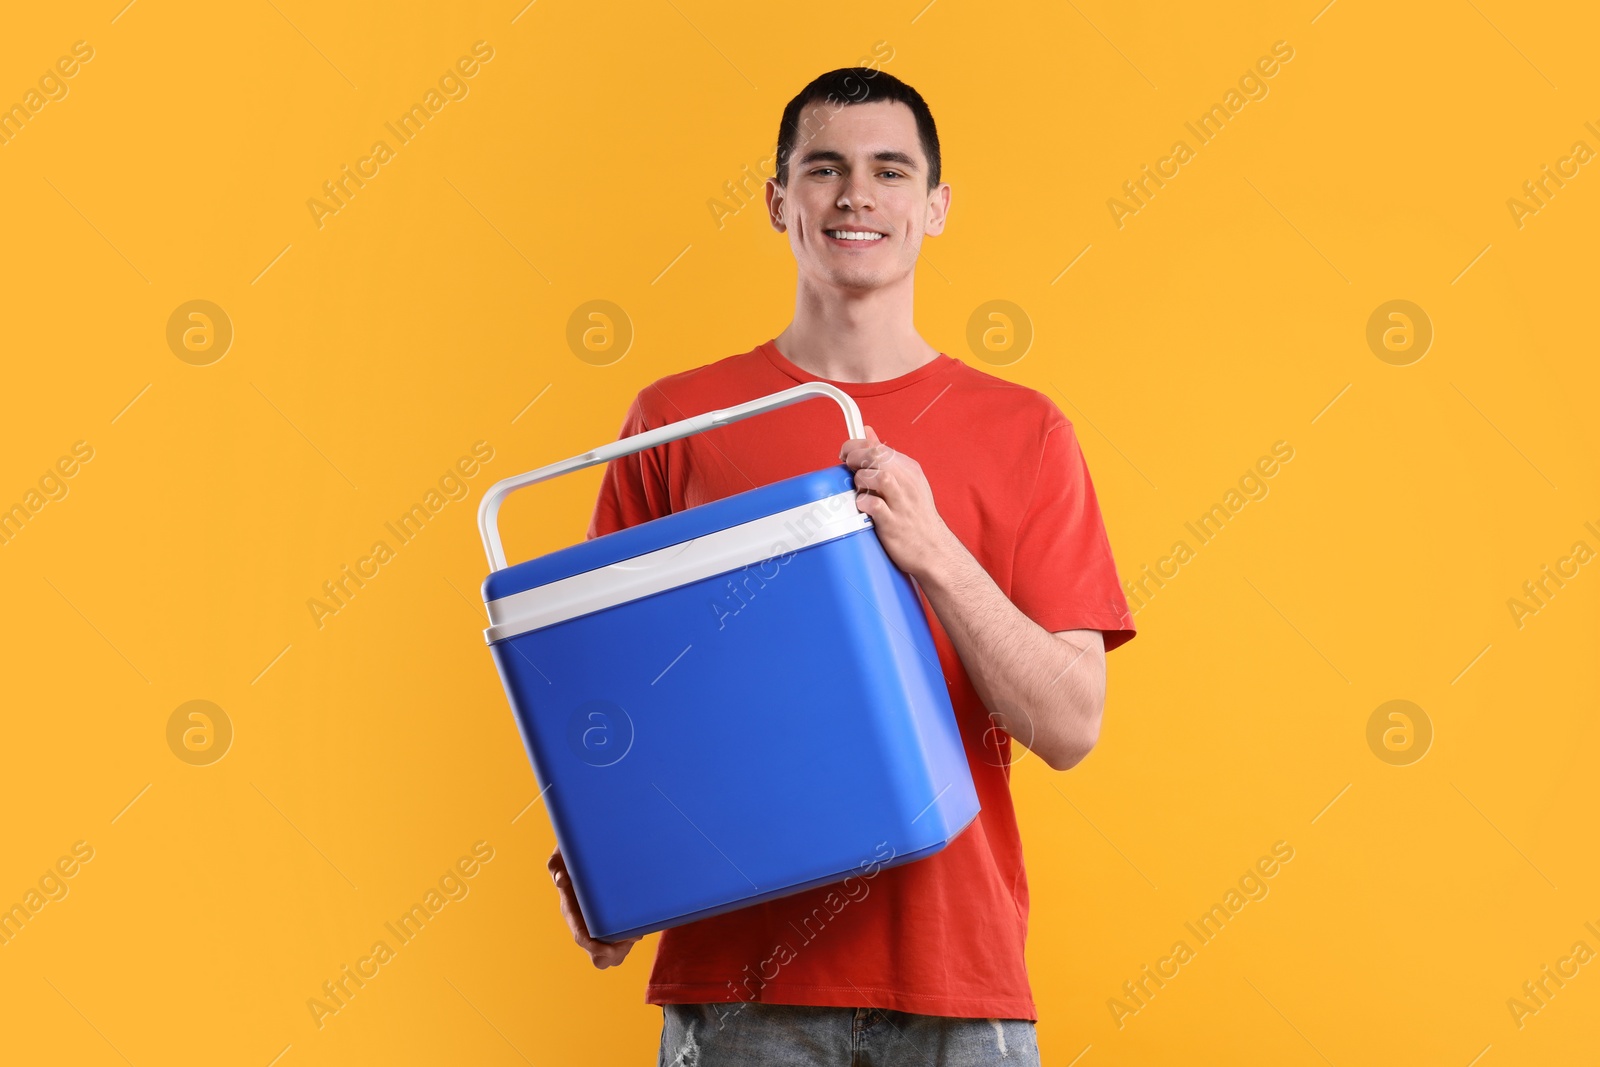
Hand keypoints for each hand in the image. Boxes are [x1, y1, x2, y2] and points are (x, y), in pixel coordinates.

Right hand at [548, 845, 639, 967]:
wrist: (587, 849)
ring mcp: (599, 924)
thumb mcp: (561, 856)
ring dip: (626, 948)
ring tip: (637, 930)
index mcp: (573, 911)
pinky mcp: (613, 921)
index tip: (610, 949)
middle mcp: (585, 922)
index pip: (581, 937)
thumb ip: (555, 866)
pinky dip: (632, 938)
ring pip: (612, 954)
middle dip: (616, 953)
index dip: (595, 948)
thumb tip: (561, 879)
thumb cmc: (572, 855)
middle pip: (598, 957)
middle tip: (631, 935)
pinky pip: (622, 942)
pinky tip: (640, 924)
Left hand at [839, 425, 957, 581]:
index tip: (845, 454)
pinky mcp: (894, 523)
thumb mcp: (906, 479)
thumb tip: (867, 432)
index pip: (878, 446)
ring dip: (861, 480)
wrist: (933, 549)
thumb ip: (885, 456)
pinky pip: (875, 506)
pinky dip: (864, 503)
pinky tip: (863, 507)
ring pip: (878, 476)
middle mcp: (907, 483)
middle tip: (847, 468)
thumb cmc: (915, 515)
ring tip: (859, 489)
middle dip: (854, 458)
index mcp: (909, 469)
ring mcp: (901, 503)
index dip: (855, 446)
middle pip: (876, 456)